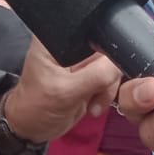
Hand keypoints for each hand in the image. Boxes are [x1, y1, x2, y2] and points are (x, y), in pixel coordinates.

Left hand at [1, 36, 121, 144]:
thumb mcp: (66, 92)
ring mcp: (80, 59)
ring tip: (93, 103)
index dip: (104, 45)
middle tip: (95, 92)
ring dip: (107, 87)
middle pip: (106, 46)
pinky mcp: (88, 73)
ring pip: (111, 64)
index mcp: (57, 36)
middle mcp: (70, 43)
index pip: (93, 28)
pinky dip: (106, 92)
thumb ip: (96, 75)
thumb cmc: (35, 107)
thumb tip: (120, 63)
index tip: (99, 71)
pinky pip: (109, 77)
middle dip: (107, 72)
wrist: (33, 127)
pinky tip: (94, 103)